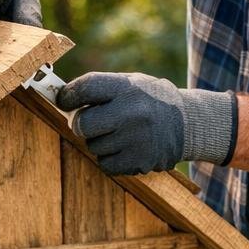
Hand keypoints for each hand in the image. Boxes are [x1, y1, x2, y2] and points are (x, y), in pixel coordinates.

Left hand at [58, 71, 236, 175]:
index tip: (63, 100)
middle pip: (83, 124)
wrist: (188, 123)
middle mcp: (132, 112)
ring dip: (100, 142)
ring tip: (121, 133)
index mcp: (128, 87)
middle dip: (82, 125)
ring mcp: (136, 139)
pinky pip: (105, 164)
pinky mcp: (139, 161)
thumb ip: (100, 91)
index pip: (86, 87)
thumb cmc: (149, 102)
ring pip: (93, 146)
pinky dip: (110, 159)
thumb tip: (60, 100)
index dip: (69, 96)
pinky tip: (126, 148)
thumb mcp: (131, 84)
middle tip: (92, 123)